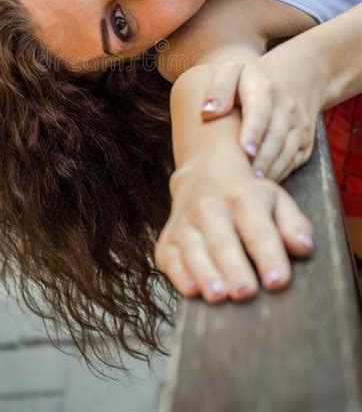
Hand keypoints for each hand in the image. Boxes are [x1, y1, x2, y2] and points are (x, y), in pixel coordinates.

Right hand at [155, 152, 313, 303]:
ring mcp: (185, 223)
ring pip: (193, 249)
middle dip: (233, 267)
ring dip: (204, 273)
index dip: (268, 255)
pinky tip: (190, 291)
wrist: (204, 174)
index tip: (278, 281)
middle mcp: (210, 207)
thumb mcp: (276, 201)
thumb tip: (303, 248)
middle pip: (222, 241)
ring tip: (218, 296)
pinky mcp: (168, 239)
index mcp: (243, 198)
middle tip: (245, 293)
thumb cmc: (248, 197)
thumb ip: (294, 225)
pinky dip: (178, 274)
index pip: (258, 230)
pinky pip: (169, 257)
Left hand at [200, 59, 319, 181]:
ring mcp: (298, 126)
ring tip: (251, 187)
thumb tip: (208, 111)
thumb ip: (219, 87)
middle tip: (244, 179)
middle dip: (261, 160)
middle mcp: (286, 107)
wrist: (296, 78)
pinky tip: (261, 186)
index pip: (260, 110)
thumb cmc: (251, 80)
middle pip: (275, 137)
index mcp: (264, 87)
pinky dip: (278, 175)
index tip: (246, 149)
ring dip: (269, 171)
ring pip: (286, 153)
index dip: (254, 131)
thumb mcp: (233, 71)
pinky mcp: (304, 143)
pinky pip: (293, 162)